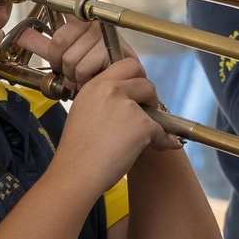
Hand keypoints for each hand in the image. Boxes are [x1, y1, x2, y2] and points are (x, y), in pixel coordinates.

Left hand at [16, 19, 134, 95]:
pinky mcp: (112, 48)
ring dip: (73, 75)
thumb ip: (43, 46)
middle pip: (59, 41)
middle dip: (61, 63)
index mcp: (80, 17)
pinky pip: (82, 68)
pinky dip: (83, 80)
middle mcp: (92, 20)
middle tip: (72, 69)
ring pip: (70, 58)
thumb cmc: (97, 68)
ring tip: (85, 75)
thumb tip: (21, 35)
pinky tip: (94, 78)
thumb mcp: (65, 55)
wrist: (124, 84)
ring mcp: (104, 32)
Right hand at [55, 58, 181, 195]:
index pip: (126, 64)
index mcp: (94, 85)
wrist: (75, 173)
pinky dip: (164, 140)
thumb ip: (104, 100)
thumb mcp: (83, 112)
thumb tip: (129, 101)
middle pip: (143, 79)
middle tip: (147, 111)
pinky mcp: (140, 124)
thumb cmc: (77, 151)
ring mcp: (126, 106)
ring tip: (147, 135)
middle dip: (149, 95)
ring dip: (154, 119)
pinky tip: (163, 146)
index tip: (136, 93)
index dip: (136, 78)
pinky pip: (161, 129)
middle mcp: (110, 89)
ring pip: (154, 104)